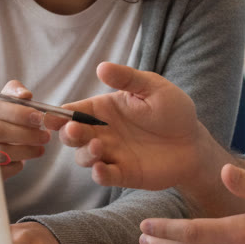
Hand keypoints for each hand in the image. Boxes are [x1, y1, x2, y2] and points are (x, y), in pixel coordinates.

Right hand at [0, 80, 49, 179]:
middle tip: (45, 136)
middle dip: (27, 134)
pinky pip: (1, 170)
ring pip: (1, 152)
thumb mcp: (3, 101)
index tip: (39, 118)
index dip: (19, 113)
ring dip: (26, 150)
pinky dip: (16, 165)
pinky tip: (19, 159)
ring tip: (39, 148)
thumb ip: (14, 92)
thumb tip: (25, 95)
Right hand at [55, 62, 210, 190]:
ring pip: (84, 157)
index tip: (50, 116)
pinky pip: (105, 176)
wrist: (193, 142)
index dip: (59, 114)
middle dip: (68, 134)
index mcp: (104, 109)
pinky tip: (101, 170)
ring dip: (86, 153)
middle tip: (74, 130)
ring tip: (99, 146)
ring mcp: (111, 154)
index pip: (74, 111)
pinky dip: (100, 174)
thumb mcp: (152, 88)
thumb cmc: (172, 110)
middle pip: (72, 135)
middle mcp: (102, 132)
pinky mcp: (124, 174)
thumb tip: (101, 67)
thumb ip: (127, 79)